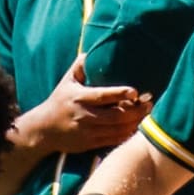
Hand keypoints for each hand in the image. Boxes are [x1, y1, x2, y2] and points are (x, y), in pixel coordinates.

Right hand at [23, 55, 149, 154]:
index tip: (135, 91)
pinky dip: (126, 134)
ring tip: (146, 114)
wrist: (44, 129)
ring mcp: (87, 131)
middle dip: (135, 111)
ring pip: (117, 129)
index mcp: (79, 98)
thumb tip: (93, 51)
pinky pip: (113, 140)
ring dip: (134, 123)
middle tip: (148, 104)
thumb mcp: (66, 81)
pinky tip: (135, 127)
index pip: (103, 96)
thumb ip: (80, 65)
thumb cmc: (59, 101)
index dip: (120, 93)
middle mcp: (84, 116)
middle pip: (115, 116)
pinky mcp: (90, 144)